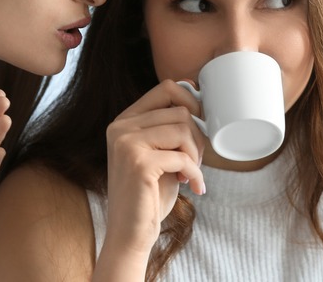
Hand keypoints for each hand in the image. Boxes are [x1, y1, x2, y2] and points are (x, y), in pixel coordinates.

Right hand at [96, 80, 205, 278]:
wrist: (131, 233)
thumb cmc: (150, 195)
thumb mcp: (159, 154)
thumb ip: (169, 128)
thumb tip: (196, 98)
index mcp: (124, 121)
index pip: (166, 88)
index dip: (191, 101)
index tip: (201, 125)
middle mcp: (121, 127)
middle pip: (180, 111)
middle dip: (197, 137)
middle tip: (195, 162)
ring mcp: (127, 143)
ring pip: (183, 130)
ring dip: (196, 154)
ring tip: (191, 174)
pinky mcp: (138, 163)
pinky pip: (182, 157)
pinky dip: (195, 173)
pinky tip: (193, 187)